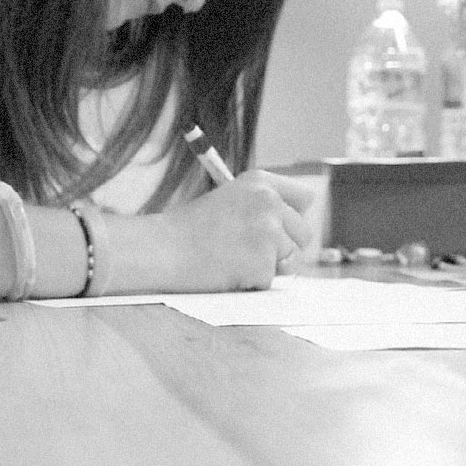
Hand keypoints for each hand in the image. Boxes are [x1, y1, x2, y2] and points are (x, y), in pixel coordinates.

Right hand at [163, 170, 313, 290]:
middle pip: (303, 233)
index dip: (293, 216)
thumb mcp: (228, 200)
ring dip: (269, 267)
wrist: (161, 250)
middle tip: (250, 251)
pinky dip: (252, 284)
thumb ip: (261, 209)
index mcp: (261, 182)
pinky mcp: (262, 263)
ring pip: (291, 261)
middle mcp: (269, 202)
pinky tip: (228, 273)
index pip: (304, 198)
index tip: (281, 228)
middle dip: (284, 248)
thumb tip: (292, 231)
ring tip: (235, 260)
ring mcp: (268, 233)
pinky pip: (270, 281)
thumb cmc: (188, 229)